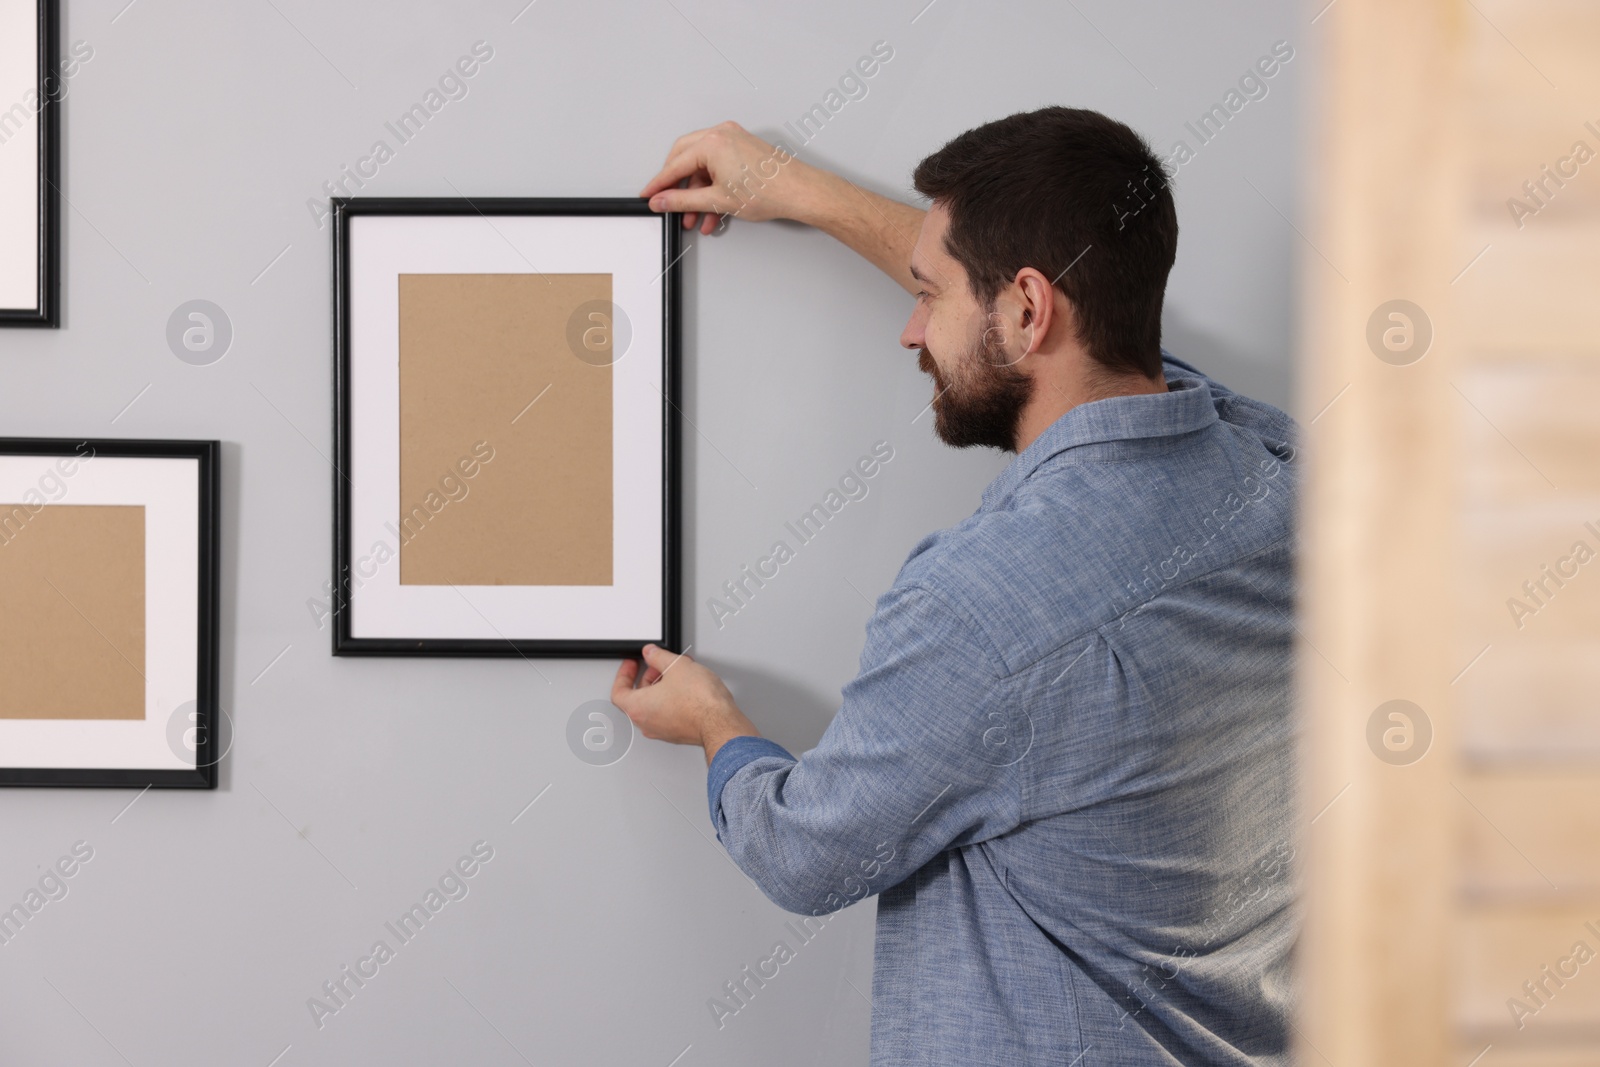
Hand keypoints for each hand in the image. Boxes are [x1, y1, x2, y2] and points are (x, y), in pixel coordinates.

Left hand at [611, 644, 759, 761]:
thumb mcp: (676, 666)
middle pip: (636, 699)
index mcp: (638, 708)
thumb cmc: (699, 702)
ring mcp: (662, 731)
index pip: (619, 691)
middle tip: (656, 666)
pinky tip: (685, 689)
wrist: (720, 723)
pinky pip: (666, 715)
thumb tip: (651, 653)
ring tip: (676, 674)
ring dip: (660, 689)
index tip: (631, 665)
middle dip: (646, 678)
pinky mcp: (677, 734)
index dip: (624, 674)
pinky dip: (670, 701)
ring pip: (652, 707)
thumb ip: (658, 657)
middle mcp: (646, 723)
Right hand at [640, 121, 823, 234]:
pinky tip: (712, 211)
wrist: (799, 192)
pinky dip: (712, 187)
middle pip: (684, 160)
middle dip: (676, 187)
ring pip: (702, 166)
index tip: (648, 195)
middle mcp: (721, 134)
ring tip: (695, 218)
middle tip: (668, 204)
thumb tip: (662, 201)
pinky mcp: (742, 148)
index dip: (659, 184)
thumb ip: (682, 201)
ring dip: (696, 193)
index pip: (674, 165)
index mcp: (712, 142)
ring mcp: (733, 139)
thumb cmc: (768, 191)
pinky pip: (718, 166)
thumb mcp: (717, 200)